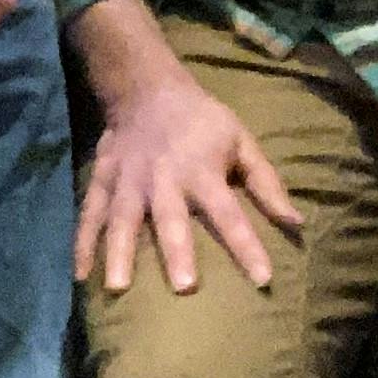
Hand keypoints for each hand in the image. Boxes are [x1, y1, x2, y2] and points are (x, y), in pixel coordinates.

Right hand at [78, 65, 303, 294]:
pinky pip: (90, 215)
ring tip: (118, 288)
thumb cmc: (201, 121)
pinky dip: (82, 244)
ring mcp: (128, 182)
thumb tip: (296, 224)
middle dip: (176, 252)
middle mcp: (163, 179)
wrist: (145, 88)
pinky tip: (80, 277)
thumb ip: (266, 184)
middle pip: (171, 219)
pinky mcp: (102, 181)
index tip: (263, 278)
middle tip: (183, 287)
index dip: (246, 246)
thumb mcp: (241, 142)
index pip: (229, 214)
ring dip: (119, 253)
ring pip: (122, 220)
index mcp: (202, 172)